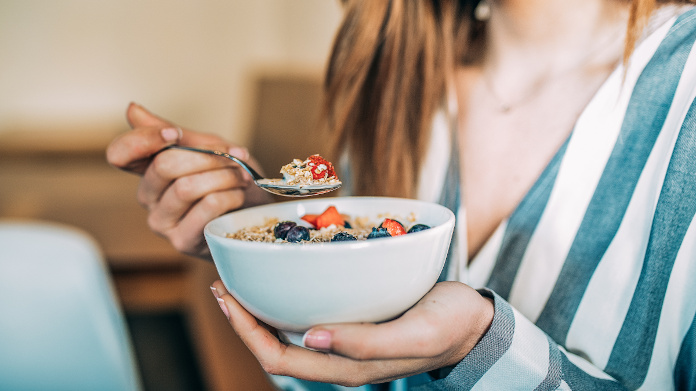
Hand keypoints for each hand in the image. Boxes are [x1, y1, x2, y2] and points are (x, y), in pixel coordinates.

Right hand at [106, 103, 271, 257]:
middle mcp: (148, 197)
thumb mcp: (207, 148)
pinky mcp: (182, 241)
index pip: (119, 153)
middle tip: (234, 157)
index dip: (144, 139)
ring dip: (223, 176)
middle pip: (164, 165)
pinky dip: (230, 195)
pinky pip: (206, 207)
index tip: (175, 134)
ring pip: (186, 187)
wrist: (255, 213)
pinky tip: (239, 196)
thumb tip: (132, 109)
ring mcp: (162, 222)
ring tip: (241, 177)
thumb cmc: (229, 180)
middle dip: (207, 157)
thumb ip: (174, 132)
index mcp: (148, 170)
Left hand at [210, 280, 493, 386]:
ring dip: (260, 310)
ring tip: (241, 279)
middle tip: (223, 283)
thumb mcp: (416, 334)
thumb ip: (366, 342)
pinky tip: (283, 275)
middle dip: (243, 319)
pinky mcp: (353, 323)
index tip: (226, 297)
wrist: (474, 323)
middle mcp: (338, 357)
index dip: (246, 332)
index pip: (279, 359)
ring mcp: (344, 341)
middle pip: (274, 347)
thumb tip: (310, 337)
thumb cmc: (448, 326)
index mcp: (347, 367)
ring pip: (288, 333)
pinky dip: (287, 297)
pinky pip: (308, 315)